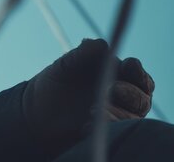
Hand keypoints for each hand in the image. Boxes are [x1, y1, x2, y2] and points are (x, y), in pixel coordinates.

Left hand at [22, 39, 153, 154]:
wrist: (36, 109)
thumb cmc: (54, 82)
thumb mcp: (64, 65)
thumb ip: (82, 54)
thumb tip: (102, 44)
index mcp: (116, 76)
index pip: (138, 76)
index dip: (138, 72)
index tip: (128, 65)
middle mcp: (122, 98)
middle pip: (142, 99)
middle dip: (131, 94)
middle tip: (112, 89)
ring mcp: (115, 117)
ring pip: (131, 119)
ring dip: (117, 114)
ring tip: (91, 111)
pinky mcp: (105, 133)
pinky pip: (113, 134)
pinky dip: (104, 128)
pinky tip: (84, 126)